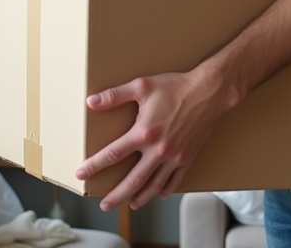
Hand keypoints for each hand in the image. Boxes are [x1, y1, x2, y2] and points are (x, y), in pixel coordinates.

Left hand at [75, 68, 228, 210]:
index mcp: (144, 133)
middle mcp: (158, 150)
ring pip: (154, 184)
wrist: (209, 92)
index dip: (95, 165)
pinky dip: (166, 190)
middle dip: (116, 194)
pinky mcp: (187, 157)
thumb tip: (91, 102)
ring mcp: (174, 156)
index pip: (113, 154)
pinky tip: (159, 194)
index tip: (82, 173)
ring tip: (130, 205)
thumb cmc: (176, 87)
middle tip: (104, 204)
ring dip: (140, 197)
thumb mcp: (142, 86)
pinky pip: (175, 180)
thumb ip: (115, 95)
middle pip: (133, 179)